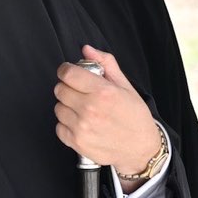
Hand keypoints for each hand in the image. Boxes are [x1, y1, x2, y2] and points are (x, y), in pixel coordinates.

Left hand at [54, 45, 164, 191]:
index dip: (66, 69)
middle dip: (68, 86)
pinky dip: (67, 123)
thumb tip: (87, 50)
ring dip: (67, 105)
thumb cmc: (134, 115)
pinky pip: (59, 126)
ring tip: (83, 108)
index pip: (68, 74)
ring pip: (58, 108)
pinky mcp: (75, 142)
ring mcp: (81, 127)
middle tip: (80, 91)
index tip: (69, 71)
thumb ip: (106, 64)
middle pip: (60, 90)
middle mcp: (89, 109)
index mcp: (103, 92)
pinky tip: (81, 122)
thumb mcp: (126, 85)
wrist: (139, 147)